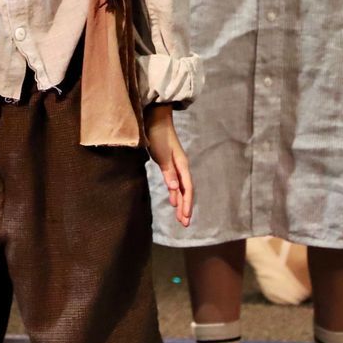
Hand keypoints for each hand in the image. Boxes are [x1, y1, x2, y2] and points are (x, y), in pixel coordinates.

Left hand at [144, 104, 193, 227]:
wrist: (155, 119)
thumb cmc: (158, 135)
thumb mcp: (162, 155)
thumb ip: (169, 172)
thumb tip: (175, 189)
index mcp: (182, 166)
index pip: (187, 188)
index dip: (187, 204)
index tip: (185, 218)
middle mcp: (181, 167)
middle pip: (186, 191)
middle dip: (186, 207)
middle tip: (184, 223)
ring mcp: (175, 166)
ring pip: (180, 188)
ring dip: (180, 202)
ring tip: (180, 217)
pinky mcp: (168, 164)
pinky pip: (175, 183)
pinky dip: (175, 193)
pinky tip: (173, 200)